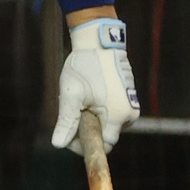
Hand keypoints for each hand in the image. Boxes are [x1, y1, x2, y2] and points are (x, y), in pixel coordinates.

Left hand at [53, 17, 140, 153]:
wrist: (100, 44)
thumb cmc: (84, 67)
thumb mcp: (71, 95)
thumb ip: (67, 122)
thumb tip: (58, 145)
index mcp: (118, 117)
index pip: (104, 145)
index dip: (85, 145)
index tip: (68, 136)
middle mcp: (130, 115)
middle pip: (105, 135)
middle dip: (86, 130)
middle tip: (70, 112)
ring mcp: (131, 106)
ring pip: (108, 124)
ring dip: (92, 119)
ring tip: (78, 101)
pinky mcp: (129, 99)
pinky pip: (113, 114)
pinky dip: (99, 111)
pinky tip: (87, 97)